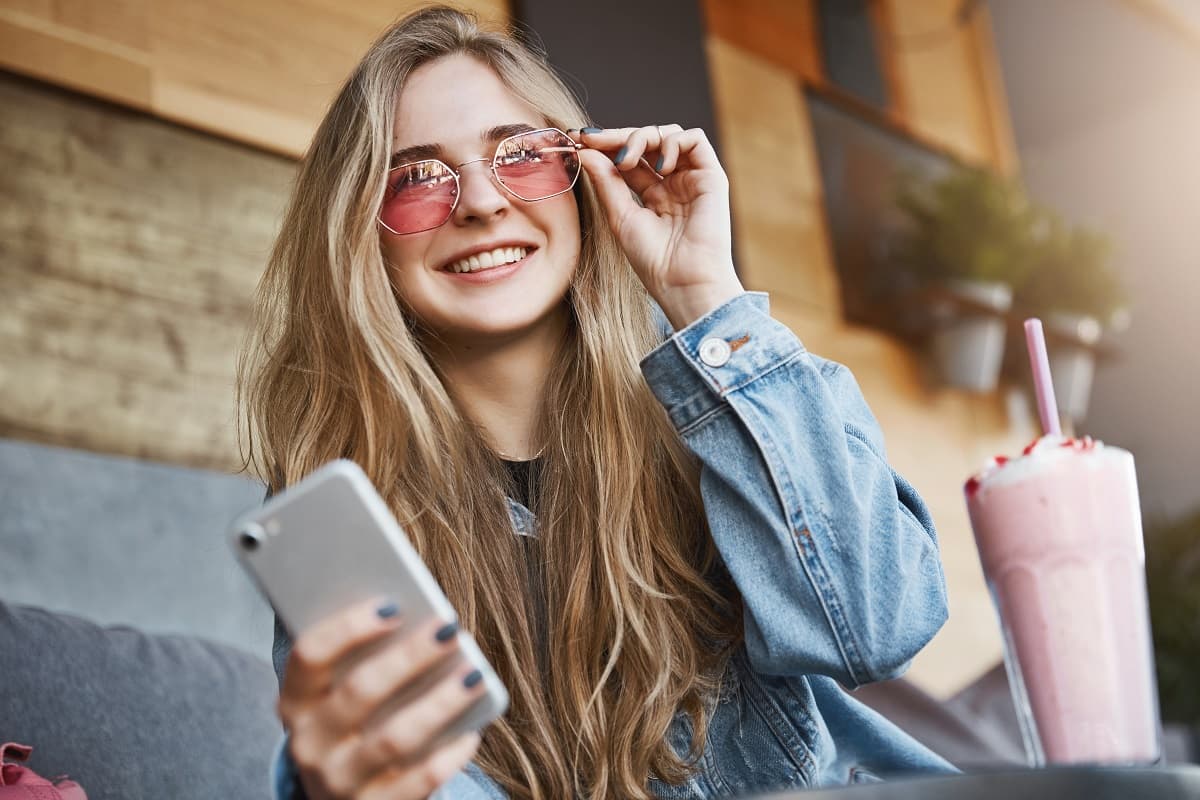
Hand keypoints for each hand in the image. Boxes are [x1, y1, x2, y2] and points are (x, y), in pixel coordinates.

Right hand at [278, 598, 485, 798]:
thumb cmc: (354, 725)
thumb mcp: (339, 695)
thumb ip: (364, 658)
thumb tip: (418, 616)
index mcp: (296, 701)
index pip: (309, 656)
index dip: (348, 628)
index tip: (393, 605)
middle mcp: (310, 743)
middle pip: (360, 692)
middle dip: (409, 657)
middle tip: (449, 629)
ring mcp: (339, 781)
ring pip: (393, 738)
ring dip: (439, 703)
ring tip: (474, 676)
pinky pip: (418, 780)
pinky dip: (448, 755)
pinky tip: (472, 732)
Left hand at [576, 125, 743, 329]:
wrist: (683, 281)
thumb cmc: (653, 260)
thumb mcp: (620, 216)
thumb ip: (606, 182)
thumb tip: (587, 150)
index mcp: (652, 195)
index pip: (629, 159)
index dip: (606, 145)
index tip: (581, 140)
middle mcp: (673, 184)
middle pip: (646, 142)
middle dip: (618, 136)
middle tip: (594, 141)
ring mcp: (692, 178)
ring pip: (668, 135)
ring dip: (642, 138)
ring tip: (626, 160)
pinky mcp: (711, 176)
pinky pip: (695, 139)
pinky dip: (672, 142)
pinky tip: (659, 166)